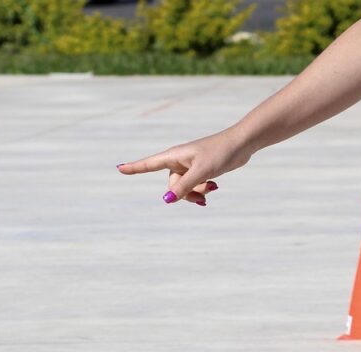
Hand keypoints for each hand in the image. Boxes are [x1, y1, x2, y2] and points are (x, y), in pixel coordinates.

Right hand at [117, 128, 253, 205]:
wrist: (242, 143)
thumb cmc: (221, 152)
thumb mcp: (202, 172)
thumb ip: (184, 187)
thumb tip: (167, 200)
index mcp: (174, 156)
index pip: (149, 164)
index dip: (134, 168)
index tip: (119, 168)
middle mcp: (179, 161)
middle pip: (172, 185)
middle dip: (186, 193)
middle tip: (203, 196)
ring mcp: (189, 165)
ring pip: (184, 188)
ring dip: (197, 192)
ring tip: (212, 189)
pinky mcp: (200, 169)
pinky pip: (194, 185)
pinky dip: (202, 189)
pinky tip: (214, 188)